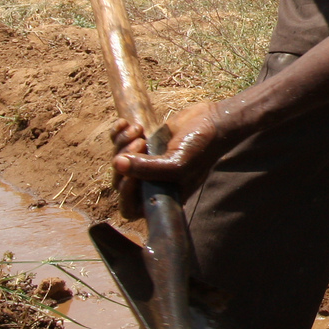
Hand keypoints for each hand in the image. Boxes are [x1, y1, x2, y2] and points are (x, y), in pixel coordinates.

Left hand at [110, 101, 238, 208]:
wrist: (211, 120)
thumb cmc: (201, 148)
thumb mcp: (178, 164)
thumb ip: (149, 169)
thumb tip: (118, 164)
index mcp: (160, 195)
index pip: (130, 208)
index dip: (125, 194)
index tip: (132, 175)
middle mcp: (150, 181)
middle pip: (119, 182)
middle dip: (124, 162)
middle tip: (140, 144)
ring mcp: (145, 162)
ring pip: (117, 159)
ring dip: (122, 143)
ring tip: (139, 132)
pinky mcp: (142, 143)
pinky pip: (118, 141)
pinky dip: (118, 132)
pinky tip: (126, 124)